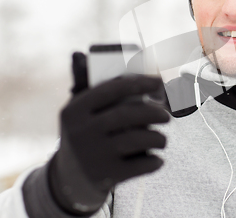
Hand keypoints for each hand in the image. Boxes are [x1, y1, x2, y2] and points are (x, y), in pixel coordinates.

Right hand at [48, 53, 169, 214]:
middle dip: (153, 112)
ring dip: (157, 138)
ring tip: (162, 139)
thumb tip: (84, 54)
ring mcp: (93, 155)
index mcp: (74, 110)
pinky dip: (155, 161)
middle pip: (127, 114)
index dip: (139, 82)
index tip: (158, 81)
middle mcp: (81, 131)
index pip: (111, 89)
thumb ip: (89, 87)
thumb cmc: (84, 135)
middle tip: (167, 116)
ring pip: (136, 140)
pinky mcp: (106, 176)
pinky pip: (140, 165)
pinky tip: (157, 159)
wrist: (69, 180)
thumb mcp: (78, 113)